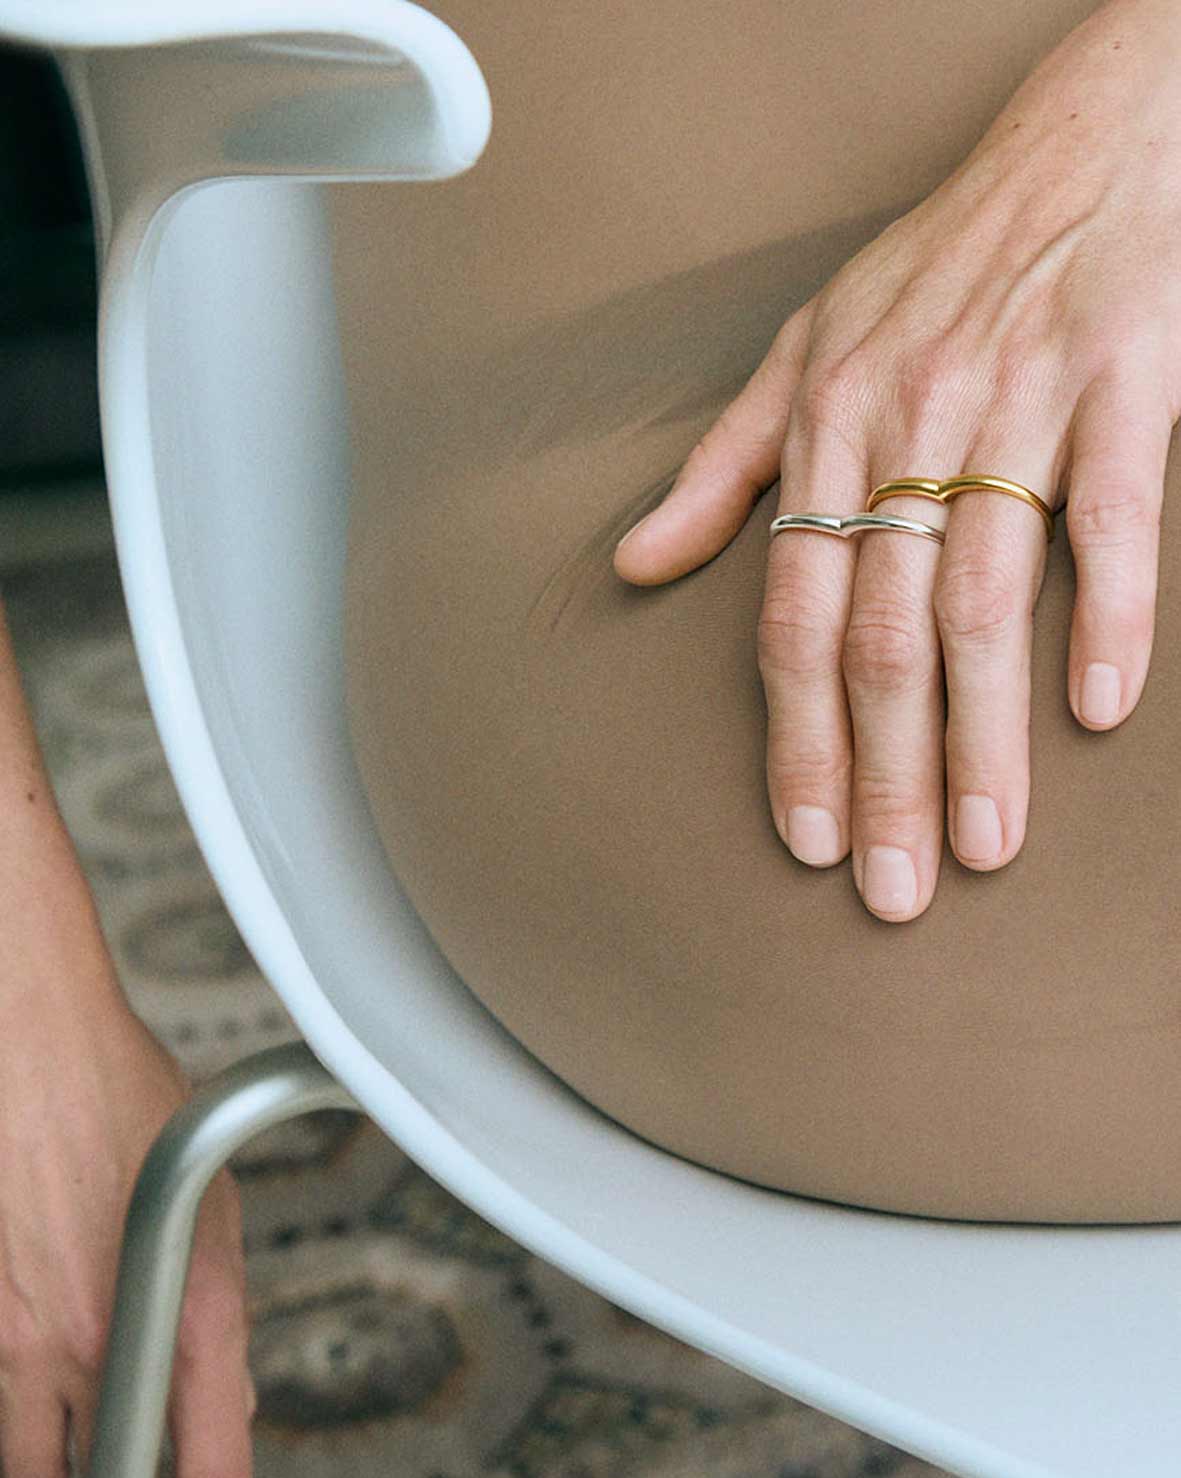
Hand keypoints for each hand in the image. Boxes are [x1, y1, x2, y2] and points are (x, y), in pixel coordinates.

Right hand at [0, 995, 252, 1477]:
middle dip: (114, 1460)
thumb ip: (214, 1312)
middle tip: (129, 1423)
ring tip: (77, 1375)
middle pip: (95, 1472)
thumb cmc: (127, 1104)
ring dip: (54, 1434)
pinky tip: (41, 1320)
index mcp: (180, 1304)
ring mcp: (21, 1331)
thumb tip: (220, 1389)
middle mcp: (96, 1333)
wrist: (41, 1050)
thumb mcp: (211, 1208)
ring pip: (26, 1454)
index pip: (202, 1453)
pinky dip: (16, 1383)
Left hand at [614, 0, 1180, 920]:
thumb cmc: (932, 265)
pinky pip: (1113, 511)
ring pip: (984, 596)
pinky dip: (1105, 608)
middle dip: (883, 771)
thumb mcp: (798, 351)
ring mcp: (1018, 401)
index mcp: (826, 424)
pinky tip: (1094, 709)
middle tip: (892, 890)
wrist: (1080, 145)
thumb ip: (722, 469)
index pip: (795, 611)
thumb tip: (638, 565)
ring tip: (982, 845)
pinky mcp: (1125, 379)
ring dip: (982, 735)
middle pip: (880, 631)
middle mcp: (907, 423)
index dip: (795, 733)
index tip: (808, 836)